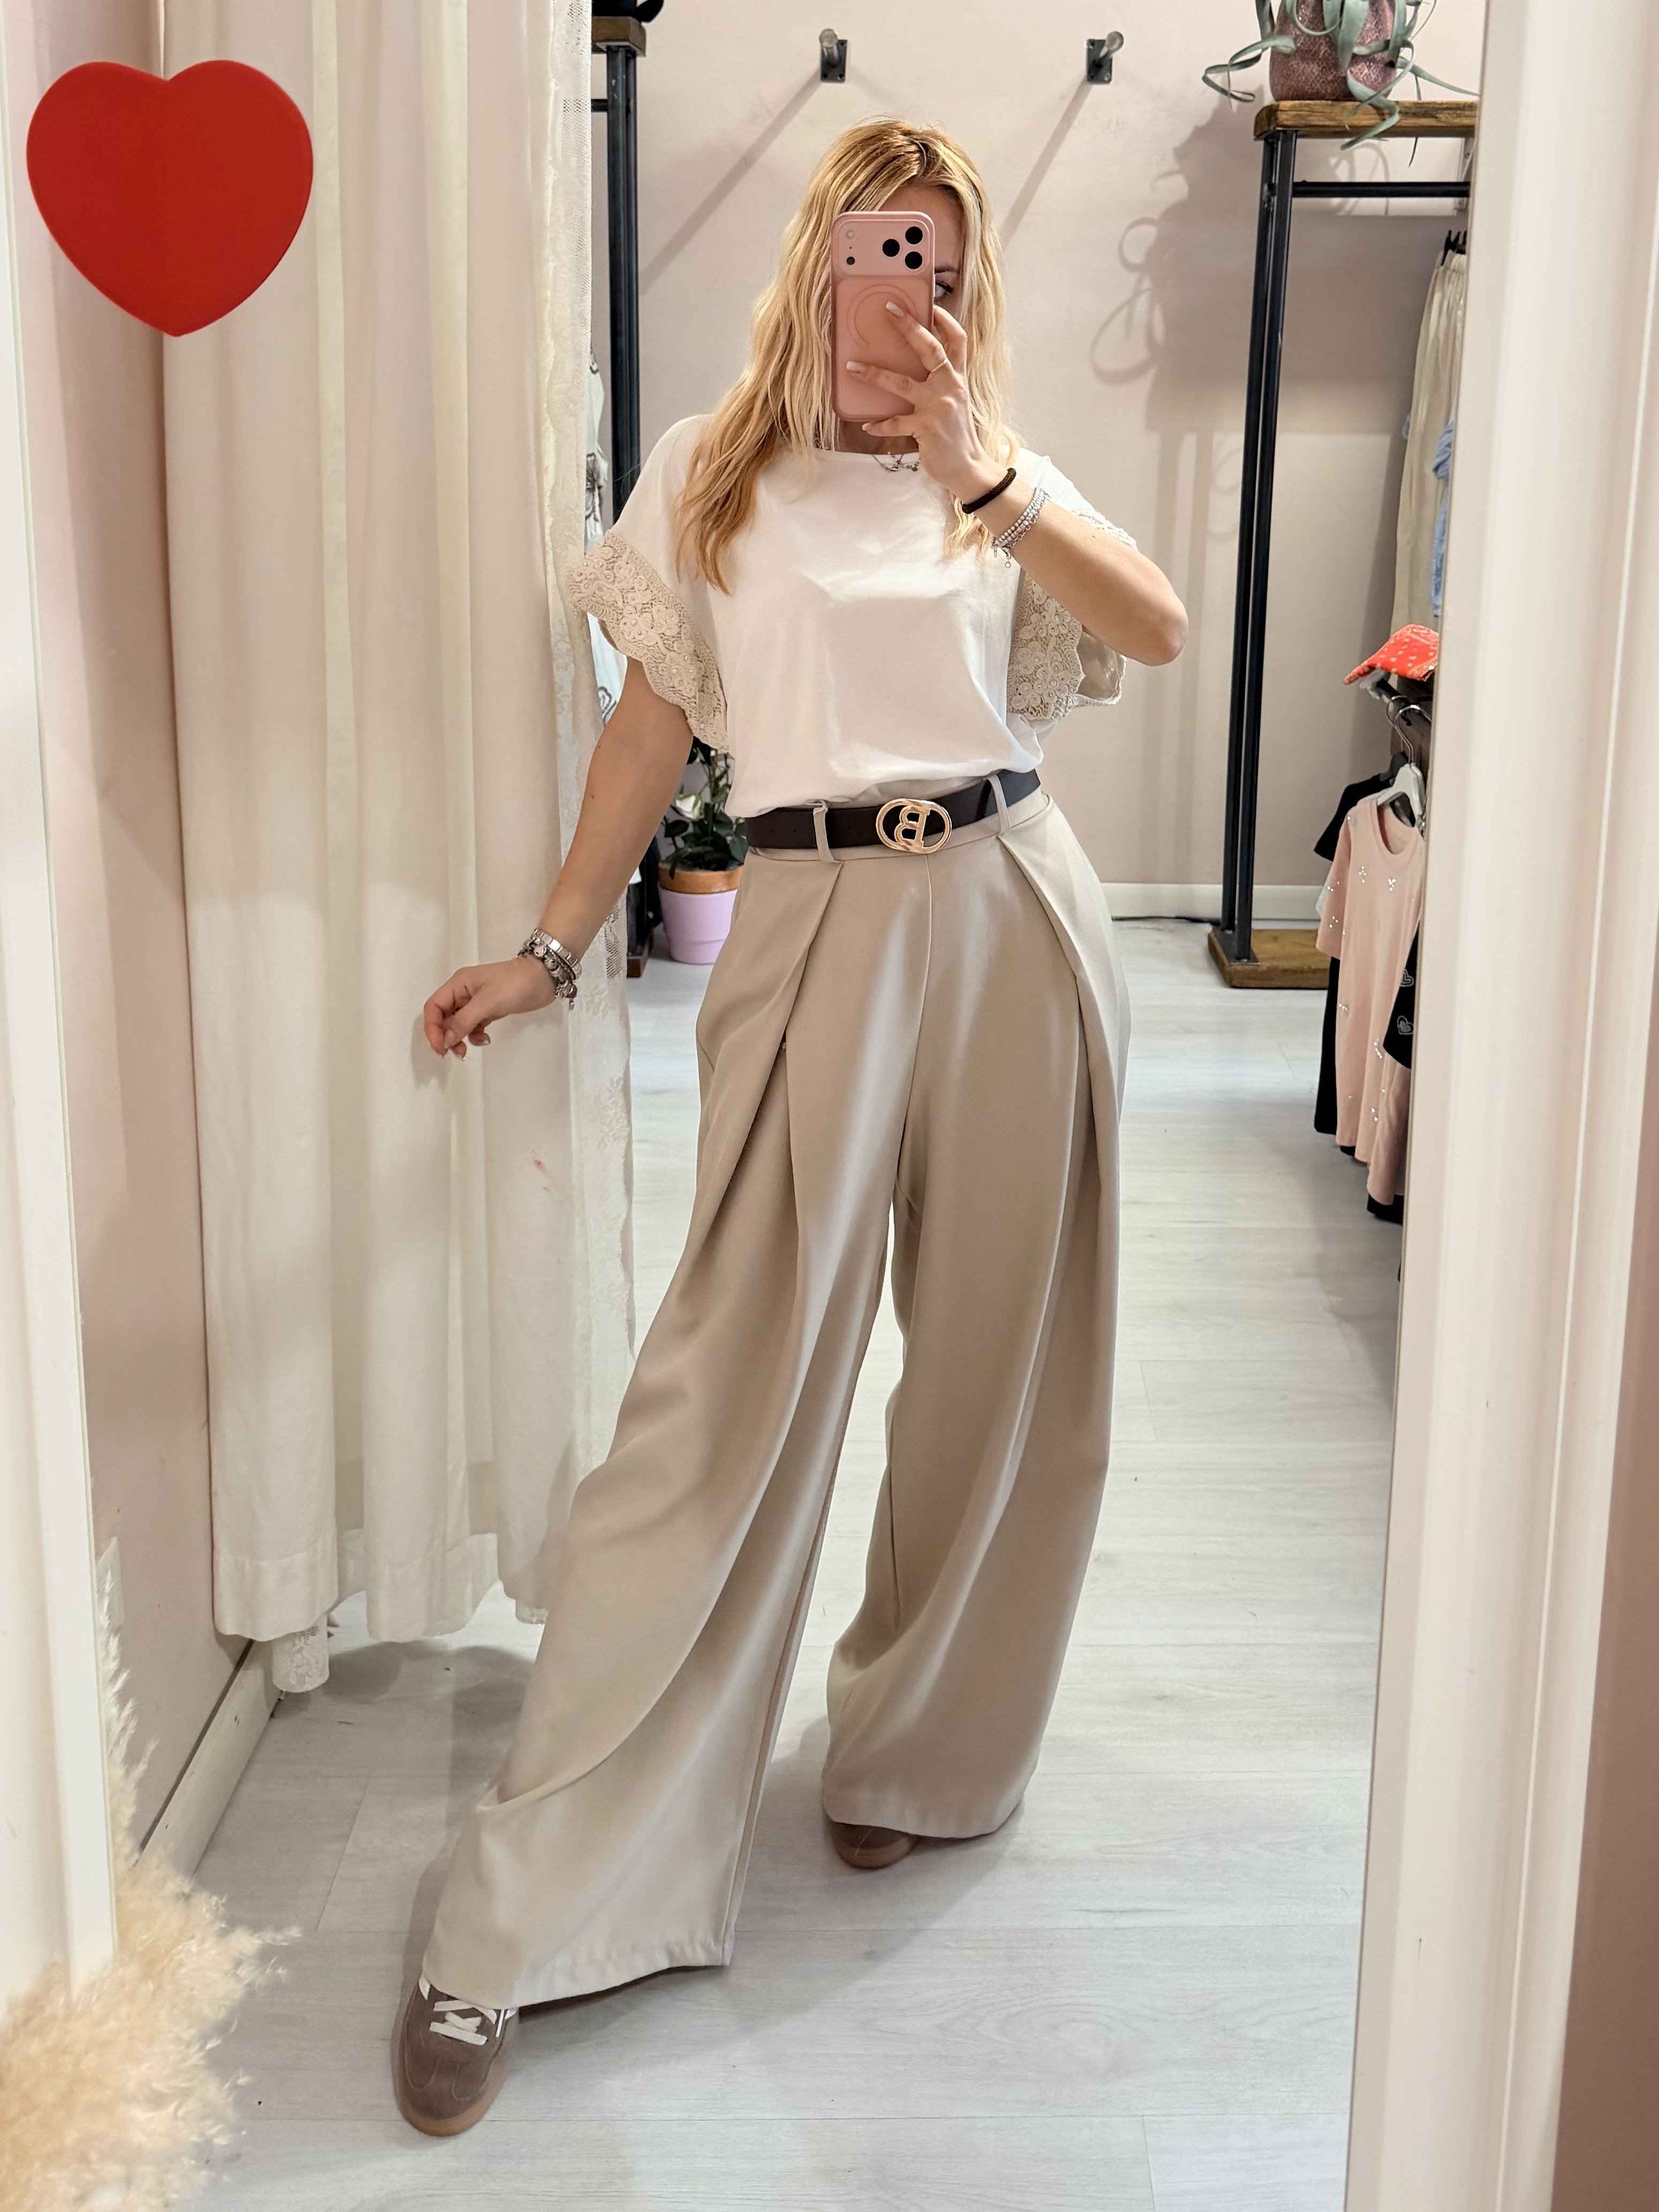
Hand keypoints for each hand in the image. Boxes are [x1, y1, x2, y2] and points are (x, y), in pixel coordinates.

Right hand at [423, 955, 552, 1058]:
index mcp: (458, 984)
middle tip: (454, 1052)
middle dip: (445, 1036)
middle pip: (443, 1017)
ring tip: (466, 1050)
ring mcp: (475, 1002)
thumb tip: (446, 1039)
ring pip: (457, 1024)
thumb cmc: (515, 984)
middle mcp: (463, 993)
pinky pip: (473, 1026)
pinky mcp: (488, 1010)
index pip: (433, 1007)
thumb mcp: (487, 1002)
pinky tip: (486, 1039)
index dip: (432, 1028)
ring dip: (459, 1038)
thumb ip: (464, 1021)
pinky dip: (475, 1035)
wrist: (543, 979)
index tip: (440, 1047)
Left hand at [844, 300, 1002, 502]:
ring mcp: (937, 407)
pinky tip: (867, 424)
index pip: (958, 340)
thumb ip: (941, 382)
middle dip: (909, 326)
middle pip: (930, 348)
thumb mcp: (955, 402)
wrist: (967, 468)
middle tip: (889, 309)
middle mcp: (950, 387)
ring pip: (902, 383)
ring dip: (874, 374)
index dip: (945, 320)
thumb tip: (914, 367)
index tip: (931, 303)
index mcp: (957, 378)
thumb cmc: (955, 435)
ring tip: (852, 366)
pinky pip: (895, 422)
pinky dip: (879, 424)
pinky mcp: (925, 428)